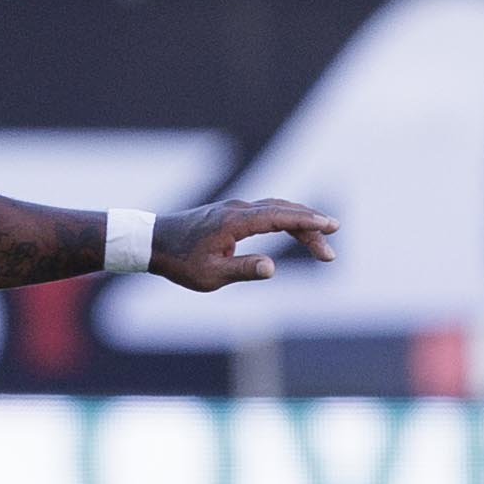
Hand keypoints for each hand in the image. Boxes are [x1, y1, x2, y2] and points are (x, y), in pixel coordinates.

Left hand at [153, 198, 339, 289]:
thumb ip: (243, 270)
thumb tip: (272, 268)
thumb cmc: (180, 262)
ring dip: (300, 222)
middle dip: (311, 227)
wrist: (151, 242)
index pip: (280, 217)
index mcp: (235, 222)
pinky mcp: (230, 213)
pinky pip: (266, 211)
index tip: (331, 226)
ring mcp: (234, 208)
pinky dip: (285, 218)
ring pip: (276, 208)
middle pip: (284, 211)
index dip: (308, 222)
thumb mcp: (211, 275)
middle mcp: (237, 209)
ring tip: (320, 243)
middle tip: (330, 252)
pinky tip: (294, 228)